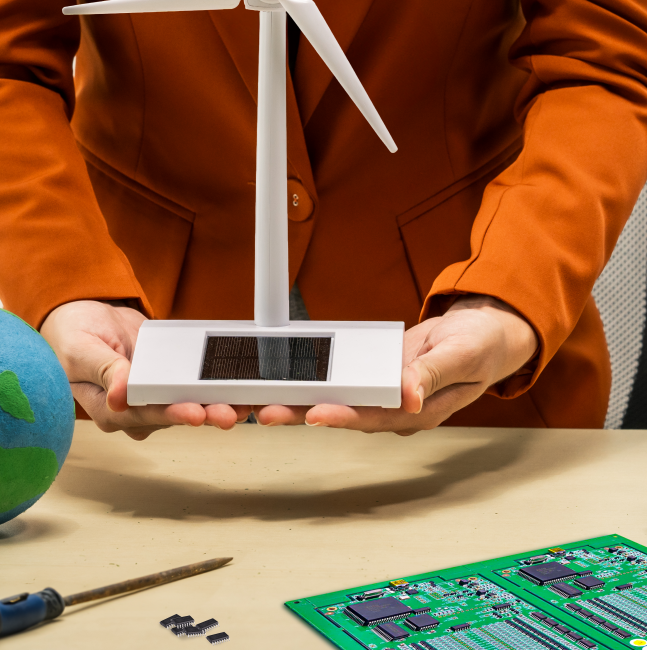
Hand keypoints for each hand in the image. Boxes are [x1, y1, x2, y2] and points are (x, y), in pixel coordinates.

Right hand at [40, 300, 250, 439]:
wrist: (84, 318)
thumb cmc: (72, 337)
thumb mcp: (81, 350)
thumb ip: (104, 370)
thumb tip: (120, 395)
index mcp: (109, 409)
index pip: (146, 416)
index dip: (173, 415)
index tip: (195, 412)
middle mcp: (134, 410)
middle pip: (175, 414)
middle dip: (205, 414)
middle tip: (231, 413)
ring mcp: (153, 397)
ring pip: (189, 403)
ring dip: (217, 403)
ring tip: (245, 402)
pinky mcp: (168, 382)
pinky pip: (193, 384)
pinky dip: (215, 385)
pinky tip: (238, 385)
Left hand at [254, 295, 537, 434]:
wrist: (484, 333)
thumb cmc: (480, 346)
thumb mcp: (462, 355)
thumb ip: (433, 374)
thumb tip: (409, 396)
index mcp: (419, 410)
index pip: (374, 418)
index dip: (342, 416)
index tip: (313, 414)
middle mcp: (396, 408)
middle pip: (345, 413)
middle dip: (304, 413)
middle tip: (267, 412)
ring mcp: (384, 392)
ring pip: (339, 398)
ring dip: (302, 399)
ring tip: (265, 399)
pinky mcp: (376, 374)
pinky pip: (345, 378)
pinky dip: (318, 377)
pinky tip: (290, 376)